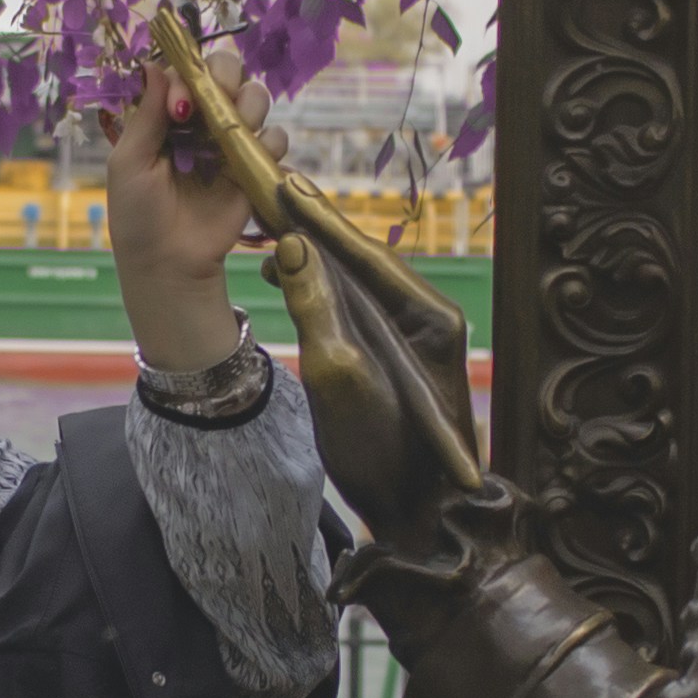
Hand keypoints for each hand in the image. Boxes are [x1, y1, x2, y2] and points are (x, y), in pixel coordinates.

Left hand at [102, 43, 277, 372]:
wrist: (170, 264)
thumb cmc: (139, 215)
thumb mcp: (130, 162)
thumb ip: (145, 114)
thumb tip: (153, 64)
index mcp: (165, 115)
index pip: (185, 71)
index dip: (187, 75)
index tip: (179, 105)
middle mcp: (200, 121)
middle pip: (226, 72)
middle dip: (226, 75)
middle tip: (219, 98)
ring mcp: (230, 142)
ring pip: (255, 97)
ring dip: (250, 104)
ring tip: (232, 133)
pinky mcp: (254, 167)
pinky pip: (275, 138)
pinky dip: (268, 143)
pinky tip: (249, 162)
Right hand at [263, 206, 478, 538]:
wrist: (417, 515)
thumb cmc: (385, 455)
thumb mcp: (341, 378)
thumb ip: (318, 309)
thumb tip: (295, 247)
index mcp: (429, 316)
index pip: (366, 252)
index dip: (322, 218)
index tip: (284, 182)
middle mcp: (427, 316)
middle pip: (361, 258)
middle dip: (315, 227)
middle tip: (272, 189)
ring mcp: (412, 335)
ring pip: (354, 279)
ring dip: (312, 255)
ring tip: (269, 228)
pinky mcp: (393, 353)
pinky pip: (351, 304)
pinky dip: (317, 285)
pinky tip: (286, 272)